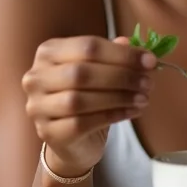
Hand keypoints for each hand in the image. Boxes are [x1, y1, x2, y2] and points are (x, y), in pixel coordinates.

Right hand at [22, 35, 156, 175]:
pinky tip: (131, 112)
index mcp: (49, 52)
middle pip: (82, 72)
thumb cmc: (88, 96)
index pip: (88, 46)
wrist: (73, 139)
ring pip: (80, 99)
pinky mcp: (47, 132)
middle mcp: (36, 77)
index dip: (122, 54)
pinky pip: (82, 123)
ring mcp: (38, 106)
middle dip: (121, 76)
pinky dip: (111, 116)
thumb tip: (143, 52)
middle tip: (148, 82)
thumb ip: (116, 56)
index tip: (150, 61)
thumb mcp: (101, 70)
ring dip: (118, 97)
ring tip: (143, 98)